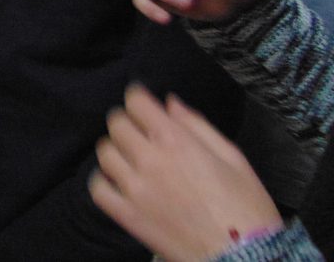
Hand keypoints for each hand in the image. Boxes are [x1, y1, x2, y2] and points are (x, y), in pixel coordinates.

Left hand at [89, 85, 281, 261]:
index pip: (136, 102)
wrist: (246, 257)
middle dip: (127, 121)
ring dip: (115, 149)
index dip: (137, 98)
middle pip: (116, 124)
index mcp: (176, 141)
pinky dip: (103, 181)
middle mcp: (149, 160)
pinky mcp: (127, 215)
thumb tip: (169, 102)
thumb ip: (196, 125)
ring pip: (104, 153)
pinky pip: (98, 189)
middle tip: (140, 131)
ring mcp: (135, 189)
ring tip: (130, 157)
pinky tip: (118, 182)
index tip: (142, 102)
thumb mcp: (233, 157)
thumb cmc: (247, 207)